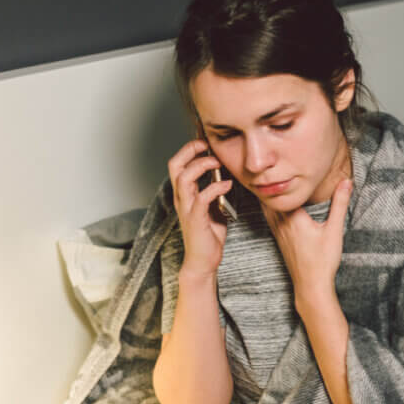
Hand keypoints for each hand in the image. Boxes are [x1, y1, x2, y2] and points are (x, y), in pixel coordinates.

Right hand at [168, 139, 232, 278]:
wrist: (203, 261)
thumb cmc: (208, 235)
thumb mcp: (212, 207)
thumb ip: (214, 191)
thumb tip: (226, 174)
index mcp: (184, 194)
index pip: (178, 163)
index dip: (189, 149)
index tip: (205, 141)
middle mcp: (181, 199)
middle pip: (175, 165)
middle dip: (190, 150)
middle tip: (207, 146)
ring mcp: (187, 209)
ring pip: (184, 178)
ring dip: (202, 165)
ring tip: (217, 163)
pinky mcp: (196, 220)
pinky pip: (202, 197)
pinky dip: (216, 187)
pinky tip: (227, 185)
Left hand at [263, 178, 350, 308]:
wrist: (311, 285)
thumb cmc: (323, 260)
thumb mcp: (334, 230)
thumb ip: (339, 204)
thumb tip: (347, 182)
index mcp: (293, 219)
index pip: (282, 192)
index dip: (279, 177)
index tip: (278, 163)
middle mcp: (282, 224)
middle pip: (269, 199)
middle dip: (268, 184)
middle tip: (267, 168)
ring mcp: (278, 233)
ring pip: (266, 210)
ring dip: (267, 196)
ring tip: (266, 181)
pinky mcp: (279, 241)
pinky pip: (269, 219)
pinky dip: (268, 209)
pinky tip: (272, 205)